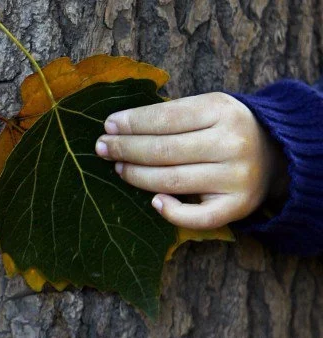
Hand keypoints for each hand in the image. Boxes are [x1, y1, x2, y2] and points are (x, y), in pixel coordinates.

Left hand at [95, 92, 285, 228]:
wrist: (276, 152)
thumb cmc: (226, 127)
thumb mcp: (208, 107)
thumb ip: (171, 114)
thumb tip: (119, 126)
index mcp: (221, 110)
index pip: (165, 117)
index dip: (132, 122)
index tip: (107, 125)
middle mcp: (231, 143)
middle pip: (163, 150)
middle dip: (125, 149)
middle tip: (101, 147)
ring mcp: (236, 178)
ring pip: (171, 181)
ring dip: (137, 176)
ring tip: (118, 168)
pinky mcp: (238, 206)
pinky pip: (197, 217)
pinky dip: (171, 212)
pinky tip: (154, 201)